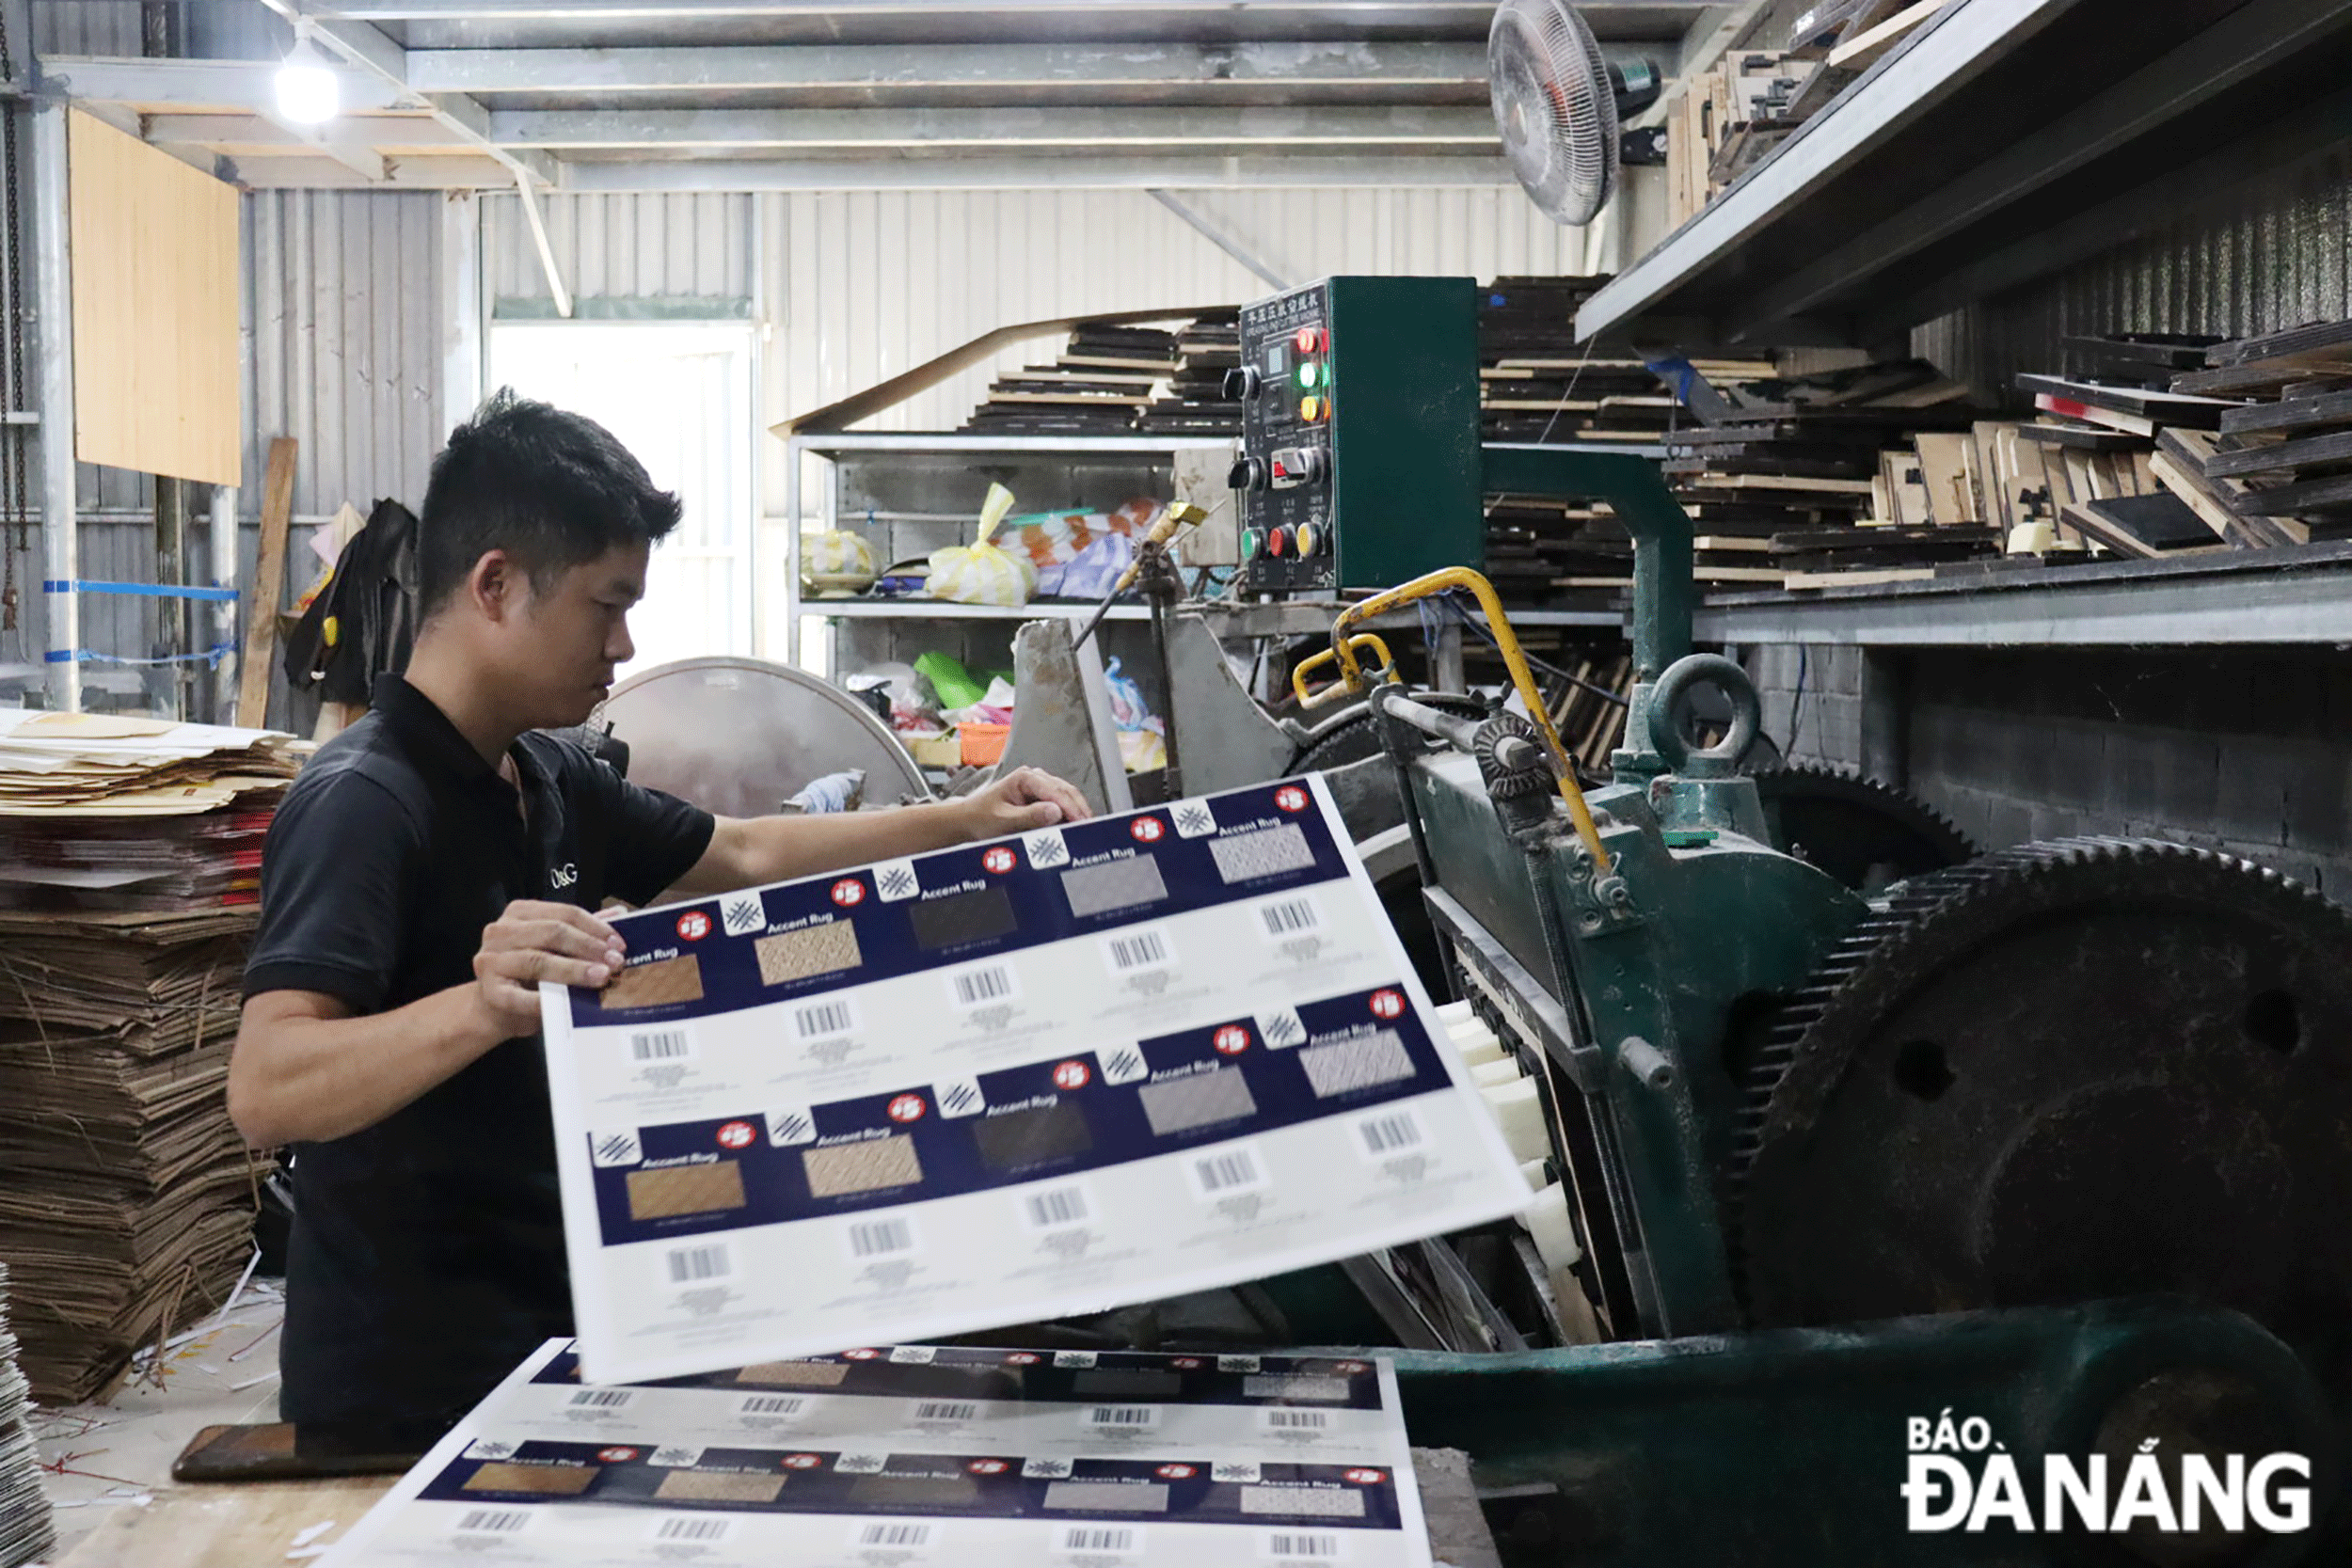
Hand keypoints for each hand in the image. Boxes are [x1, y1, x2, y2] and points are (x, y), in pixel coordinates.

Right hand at [472, 899, 626, 1035]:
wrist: (494, 1009)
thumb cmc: (528, 976)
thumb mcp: (554, 949)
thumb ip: (581, 930)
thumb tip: (618, 913)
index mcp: (520, 913)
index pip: (564, 912)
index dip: (595, 927)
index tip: (619, 944)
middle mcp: (501, 931)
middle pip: (552, 932)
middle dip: (588, 947)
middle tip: (615, 962)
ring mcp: (491, 960)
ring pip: (538, 960)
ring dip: (574, 969)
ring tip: (601, 977)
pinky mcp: (489, 990)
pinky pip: (520, 996)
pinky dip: (544, 1000)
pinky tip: (566, 1003)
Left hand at [957, 766, 1092, 838]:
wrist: (969, 820)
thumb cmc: (981, 818)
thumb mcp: (1003, 821)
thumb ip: (1029, 816)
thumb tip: (1055, 812)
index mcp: (1024, 778)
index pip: (1055, 791)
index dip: (1071, 807)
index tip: (1081, 821)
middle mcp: (1034, 777)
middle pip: (1065, 791)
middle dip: (1078, 809)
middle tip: (1089, 827)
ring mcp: (1039, 786)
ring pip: (1067, 795)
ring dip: (1077, 810)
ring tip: (1086, 827)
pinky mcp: (1041, 797)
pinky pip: (1061, 803)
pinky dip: (1070, 813)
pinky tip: (1075, 825)